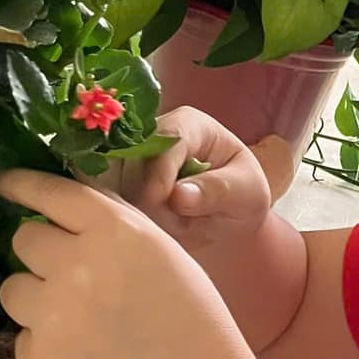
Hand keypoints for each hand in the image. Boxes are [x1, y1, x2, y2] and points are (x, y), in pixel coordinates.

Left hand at [0, 170, 239, 358]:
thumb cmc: (190, 319)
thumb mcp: (163, 251)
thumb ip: (112, 223)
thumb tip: (62, 205)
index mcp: (114, 232)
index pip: (51, 193)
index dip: (22, 185)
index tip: (4, 185)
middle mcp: (76, 266)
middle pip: (24, 241)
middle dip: (43, 254)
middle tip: (72, 278)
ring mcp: (53, 317)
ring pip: (14, 290)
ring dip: (37, 299)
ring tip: (79, 322)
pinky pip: (24, 339)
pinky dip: (47, 346)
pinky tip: (86, 357)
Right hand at [113, 107, 275, 254]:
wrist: (227, 216)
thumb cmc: (242, 193)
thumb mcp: (246, 192)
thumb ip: (217, 190)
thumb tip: (179, 195)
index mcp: (189, 125)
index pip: (166, 140)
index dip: (159, 170)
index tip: (157, 199)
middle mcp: (153, 136)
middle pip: (133, 163)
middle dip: (149, 198)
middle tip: (179, 226)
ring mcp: (130, 161)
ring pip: (119, 187)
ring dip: (144, 215)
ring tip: (178, 229)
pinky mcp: (119, 186)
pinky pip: (112, 205)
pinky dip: (132, 224)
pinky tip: (157, 234)